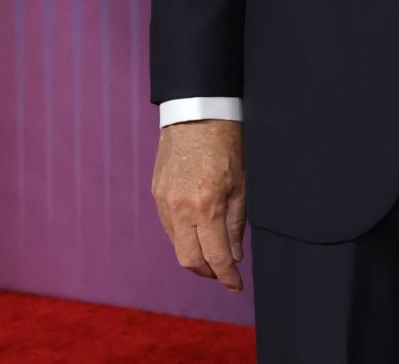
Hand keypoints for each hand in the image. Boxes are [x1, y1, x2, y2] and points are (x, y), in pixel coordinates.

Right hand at [151, 119, 246, 291]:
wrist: (196, 111)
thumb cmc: (226, 141)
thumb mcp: (242, 182)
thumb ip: (238, 222)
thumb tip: (236, 255)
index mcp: (207, 206)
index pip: (217, 256)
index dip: (227, 276)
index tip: (236, 286)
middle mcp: (181, 208)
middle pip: (190, 260)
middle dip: (208, 273)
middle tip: (223, 275)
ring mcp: (164, 202)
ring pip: (177, 246)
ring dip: (194, 257)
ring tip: (212, 257)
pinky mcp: (156, 194)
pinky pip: (168, 227)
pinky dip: (183, 237)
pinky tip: (197, 233)